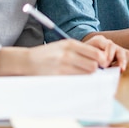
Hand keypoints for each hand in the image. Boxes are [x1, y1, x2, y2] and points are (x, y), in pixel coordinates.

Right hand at [0, 38, 128, 75]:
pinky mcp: (58, 77)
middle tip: (92, 73)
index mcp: (70, 44)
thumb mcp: (62, 46)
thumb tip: (98, 61)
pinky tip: (74, 81)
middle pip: (93, 66)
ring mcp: (62, 66)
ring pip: (86, 75)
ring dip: (87, 77)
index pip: (95, 53)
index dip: (101, 61)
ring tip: (82, 77)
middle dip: (95, 71)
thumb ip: (79, 51)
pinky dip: (78, 83)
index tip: (101, 65)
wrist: (27, 61)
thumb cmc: (47, 54)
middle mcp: (68, 54)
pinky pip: (76, 82)